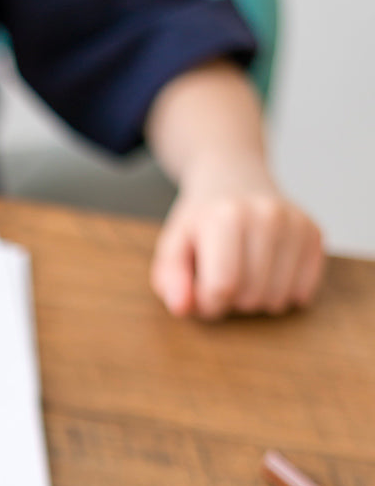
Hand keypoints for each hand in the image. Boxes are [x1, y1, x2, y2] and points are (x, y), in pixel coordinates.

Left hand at [150, 157, 324, 319]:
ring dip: (256, 300)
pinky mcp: (315, 233)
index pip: (221, 289)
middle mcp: (267, 215)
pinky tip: (268, 272)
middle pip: (250, 297)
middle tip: (223, 276)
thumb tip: (182, 307)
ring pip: (277, 299)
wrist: (235, 178)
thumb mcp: (173, 244)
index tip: (201, 290)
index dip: (207, 303)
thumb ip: (171, 279)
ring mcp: (295, 223)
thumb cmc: (201, 221)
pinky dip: (282, 293)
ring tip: (244, 272)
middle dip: (231, 301)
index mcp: (226, 216)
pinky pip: (302, 292)